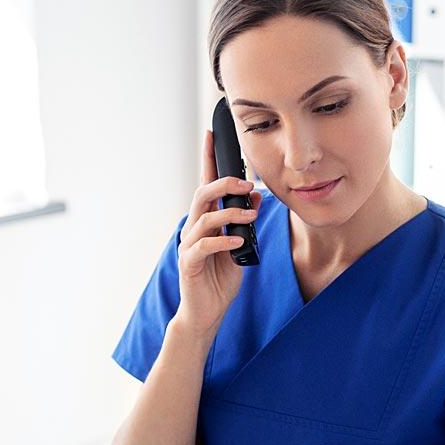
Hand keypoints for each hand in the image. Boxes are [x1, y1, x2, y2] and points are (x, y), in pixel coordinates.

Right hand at [173, 128, 260, 335]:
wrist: (206, 311)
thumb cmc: (221, 277)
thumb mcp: (241, 244)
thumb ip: (244, 221)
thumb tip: (255, 195)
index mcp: (206, 219)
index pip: (206, 183)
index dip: (208, 158)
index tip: (212, 134)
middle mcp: (194, 227)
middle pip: (203, 193)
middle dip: (224, 183)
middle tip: (247, 183)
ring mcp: (189, 244)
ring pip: (204, 216)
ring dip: (230, 213)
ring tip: (251, 216)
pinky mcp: (189, 263)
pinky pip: (203, 246)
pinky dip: (222, 241)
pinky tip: (238, 242)